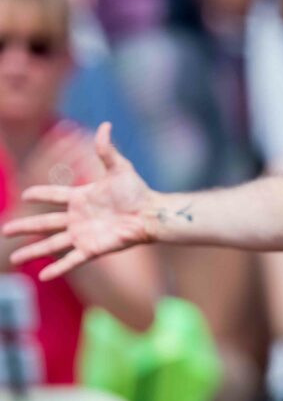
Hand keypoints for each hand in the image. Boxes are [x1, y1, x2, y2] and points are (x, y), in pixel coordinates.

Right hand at [3, 123, 154, 279]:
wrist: (150, 212)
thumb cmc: (137, 191)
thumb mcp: (119, 168)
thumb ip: (106, 149)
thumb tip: (104, 124)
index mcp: (81, 198)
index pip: (54, 195)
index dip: (39, 194)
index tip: (24, 193)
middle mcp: (78, 218)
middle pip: (45, 223)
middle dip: (24, 226)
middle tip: (5, 229)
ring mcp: (83, 234)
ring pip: (51, 244)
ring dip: (32, 251)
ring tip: (13, 258)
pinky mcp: (93, 249)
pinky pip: (71, 260)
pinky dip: (58, 268)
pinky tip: (42, 277)